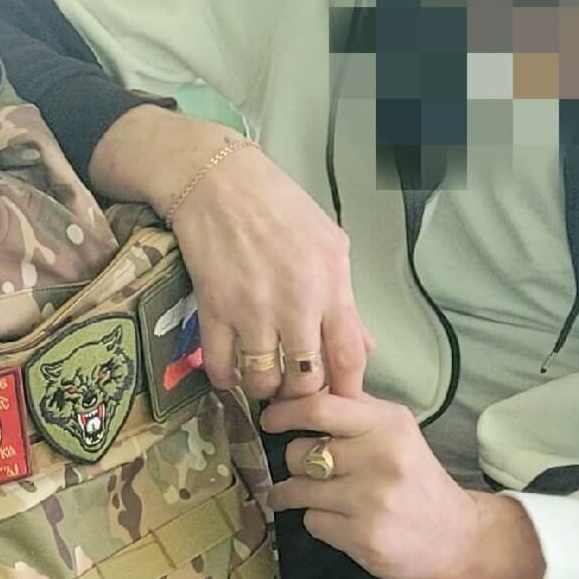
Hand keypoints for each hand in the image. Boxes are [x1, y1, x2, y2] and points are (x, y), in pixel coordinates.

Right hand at [155, 122, 370, 402]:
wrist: (217, 181)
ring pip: (263, 378)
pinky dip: (225, 378)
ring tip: (264, 379)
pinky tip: (230, 373)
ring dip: (264, 388)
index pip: (349, 357)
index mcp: (330, 284)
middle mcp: (295, 303)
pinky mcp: (213, 308)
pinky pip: (220, 364)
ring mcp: (252, 308)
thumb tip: (364, 345)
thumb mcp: (329, 244)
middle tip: (296, 387)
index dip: (347, 388)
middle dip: (303, 392)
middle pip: (307, 377)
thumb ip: (346, 299)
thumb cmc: (280, 206)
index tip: (339, 397)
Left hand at [262, 394, 541, 578]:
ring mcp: (372, 501)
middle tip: (309, 469)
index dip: (283, 412)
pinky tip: (341, 521)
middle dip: (296, 462)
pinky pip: (312, 522)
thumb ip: (352, 411)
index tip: (269, 419)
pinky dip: (318, 521)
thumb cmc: (415, 477)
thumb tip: (295, 388)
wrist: (457, 536)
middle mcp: (382, 459)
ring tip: (311, 496)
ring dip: (295, 494)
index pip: (318, 408)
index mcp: (388, 425)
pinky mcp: (363, 537)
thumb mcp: (394, 432)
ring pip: (298, 489)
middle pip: (299, 453)